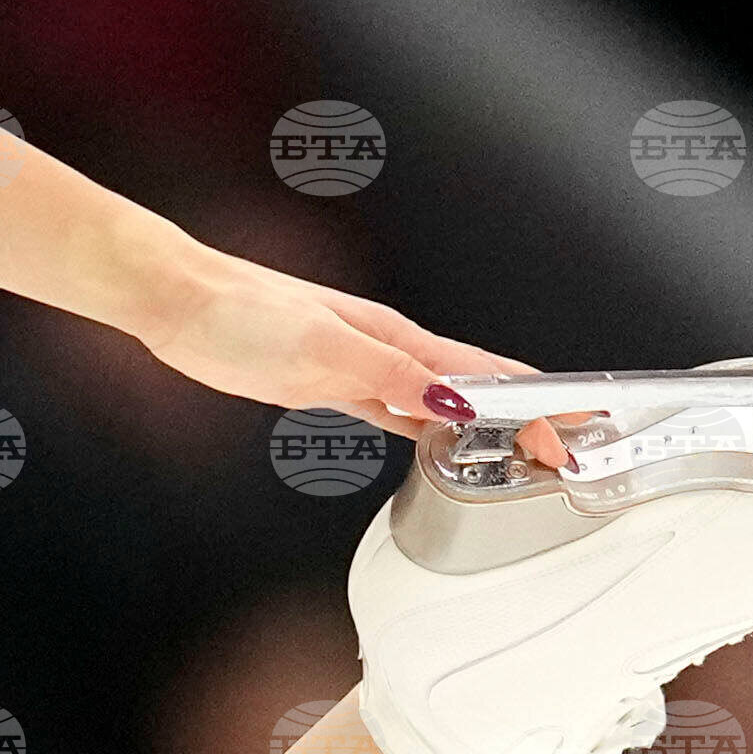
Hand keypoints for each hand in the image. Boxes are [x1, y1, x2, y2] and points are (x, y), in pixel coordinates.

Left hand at [132, 244, 533, 436]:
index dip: (531, 402)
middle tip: (557, 451)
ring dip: (473, 427)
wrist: (182, 302)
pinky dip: (419, 427)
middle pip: (468, 390)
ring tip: (512, 451)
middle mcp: (384, 350)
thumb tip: (455, 402)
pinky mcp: (324, 384)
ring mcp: (356, 367)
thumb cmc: (242, 312)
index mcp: (395, 338)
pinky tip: (433, 438)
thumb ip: (393, 377)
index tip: (571, 426)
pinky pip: (389, 409)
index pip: (482, 374)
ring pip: (433, 401)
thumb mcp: (325, 348)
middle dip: (517, 419)